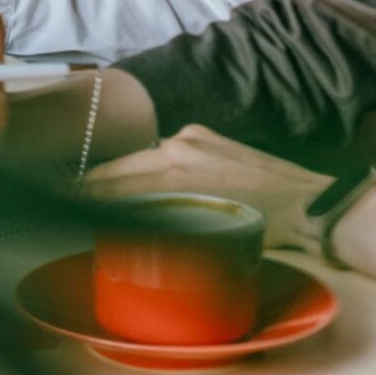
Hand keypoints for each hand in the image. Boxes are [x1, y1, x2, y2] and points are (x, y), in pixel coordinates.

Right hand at [82, 125, 332, 248]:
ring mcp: (193, 138)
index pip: (112, 187)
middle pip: (118, 168)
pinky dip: (143, 168)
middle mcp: (179, 147)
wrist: (311, 205)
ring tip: (94, 195)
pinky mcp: (206, 137)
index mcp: (173, 172)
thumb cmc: (265, 230)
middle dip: (91, 187)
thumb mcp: (205, 237)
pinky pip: (162, 151)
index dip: (84, 199)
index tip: (64, 207)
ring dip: (116, 177)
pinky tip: (137, 184)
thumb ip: (160, 229)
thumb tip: (124, 236)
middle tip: (68, 203)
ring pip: (138, 158)